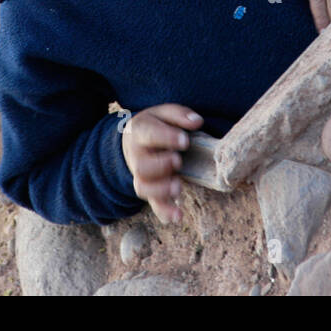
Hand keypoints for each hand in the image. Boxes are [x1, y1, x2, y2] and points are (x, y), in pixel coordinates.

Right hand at [120, 104, 203, 224]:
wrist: (134, 141)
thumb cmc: (155, 125)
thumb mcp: (163, 113)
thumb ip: (178, 114)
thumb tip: (196, 121)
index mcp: (140, 132)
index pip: (149, 134)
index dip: (166, 138)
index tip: (185, 140)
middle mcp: (137, 156)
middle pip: (142, 166)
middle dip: (161, 165)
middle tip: (177, 161)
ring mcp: (142, 176)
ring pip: (143, 188)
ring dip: (161, 189)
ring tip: (178, 187)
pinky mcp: (151, 191)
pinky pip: (154, 205)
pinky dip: (165, 213)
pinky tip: (178, 216)